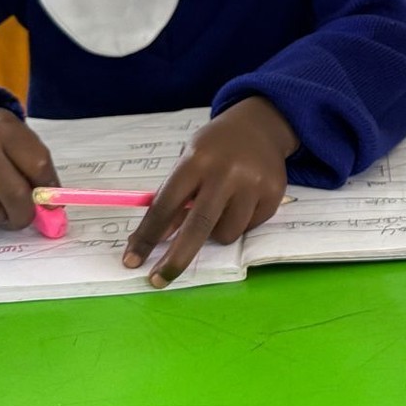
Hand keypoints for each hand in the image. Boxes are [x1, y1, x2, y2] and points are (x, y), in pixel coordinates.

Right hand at [0, 98, 54, 230]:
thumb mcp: (14, 134)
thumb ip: (34, 164)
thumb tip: (50, 205)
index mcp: (2, 128)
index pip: (38, 166)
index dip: (49, 190)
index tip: (52, 203)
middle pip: (15, 196)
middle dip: (26, 213)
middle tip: (26, 215)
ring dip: (3, 218)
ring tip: (1, 205)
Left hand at [122, 97, 294, 287]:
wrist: (260, 125)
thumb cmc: (215, 147)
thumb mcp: (189, 160)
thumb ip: (174, 196)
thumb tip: (157, 239)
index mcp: (197, 160)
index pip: (166, 205)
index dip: (147, 236)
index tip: (132, 260)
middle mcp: (227, 172)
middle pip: (198, 227)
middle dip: (175, 259)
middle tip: (158, 280)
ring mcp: (254, 184)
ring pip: (225, 234)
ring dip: (215, 232)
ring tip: (220, 207)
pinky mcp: (274, 195)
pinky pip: (248, 228)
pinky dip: (239, 222)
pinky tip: (241, 200)